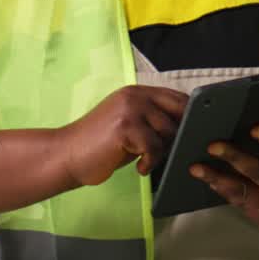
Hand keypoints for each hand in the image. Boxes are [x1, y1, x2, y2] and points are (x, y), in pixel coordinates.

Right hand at [61, 85, 186, 186]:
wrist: (66, 155)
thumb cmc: (100, 146)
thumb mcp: (130, 125)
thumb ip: (153, 119)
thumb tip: (188, 128)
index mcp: (138, 92)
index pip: (178, 98)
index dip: (190, 117)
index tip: (192, 135)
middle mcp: (135, 95)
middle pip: (180, 112)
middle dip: (180, 135)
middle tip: (168, 152)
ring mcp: (130, 109)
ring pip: (169, 132)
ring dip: (162, 152)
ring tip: (145, 160)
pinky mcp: (125, 127)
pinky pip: (155, 148)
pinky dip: (150, 163)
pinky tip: (139, 167)